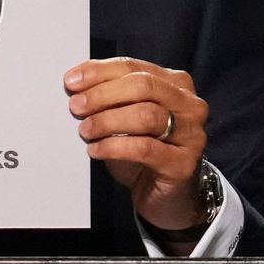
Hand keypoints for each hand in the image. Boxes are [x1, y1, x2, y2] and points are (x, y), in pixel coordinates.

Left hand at [64, 57, 208, 233]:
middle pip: (143, 86)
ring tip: (85, 130)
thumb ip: (108, 95)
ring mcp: (192, 133)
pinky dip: (115, 146)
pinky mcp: (184, 163)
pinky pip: (145, 148)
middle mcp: (189, 104)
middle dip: (103, 94)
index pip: (133, 67)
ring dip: (108, 120)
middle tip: (76, 106)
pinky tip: (96, 150)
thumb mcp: (124, 116)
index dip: (99, 72)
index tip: (71, 81)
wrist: (167, 196)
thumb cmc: (142, 150)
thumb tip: (74, 82)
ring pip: (146, 115)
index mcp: (175, 83)